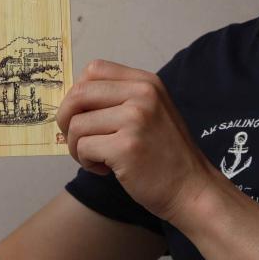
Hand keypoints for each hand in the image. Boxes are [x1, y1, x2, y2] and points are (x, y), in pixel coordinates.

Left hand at [56, 59, 214, 222]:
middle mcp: (142, 94)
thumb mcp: (151, 111)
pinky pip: (83, 148)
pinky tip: (105, 169)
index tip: (81, 113)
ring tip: (96, 158)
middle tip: (76, 139)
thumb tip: (72, 98)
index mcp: (146, 82)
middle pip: (79, 93)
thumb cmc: (165, 154)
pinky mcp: (126, 147)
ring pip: (77, 124)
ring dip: (77, 146)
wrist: (192, 189)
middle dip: (66, 118)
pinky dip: (86, 162)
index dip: (77, 92)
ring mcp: (135, 119)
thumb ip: (119, 98)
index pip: (94, 69)